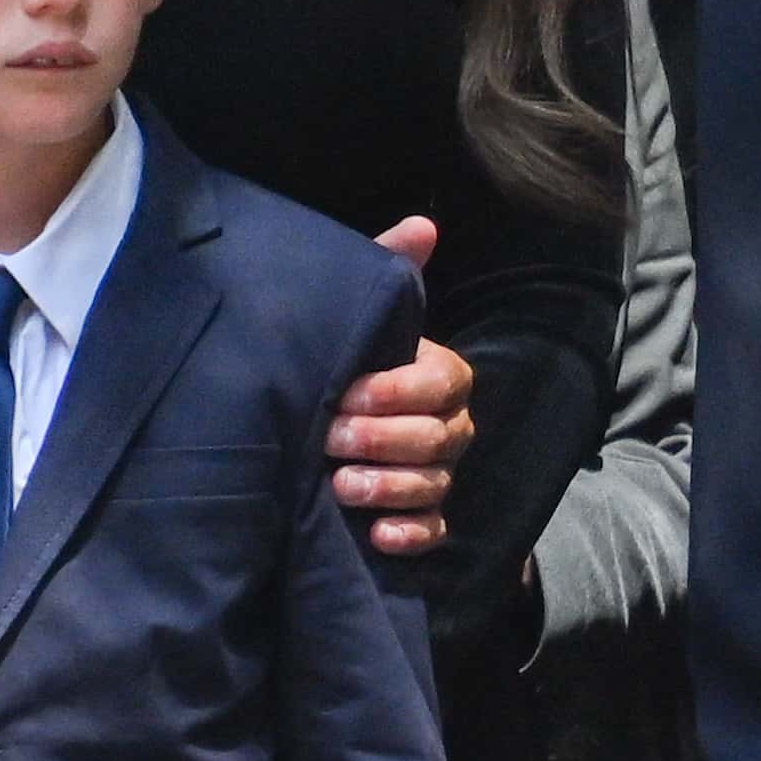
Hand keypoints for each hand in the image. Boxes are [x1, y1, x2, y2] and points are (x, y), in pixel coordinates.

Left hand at [334, 220, 469, 558]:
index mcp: (440, 376)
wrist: (312, 416)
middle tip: (329, 438)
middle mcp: (448, 427)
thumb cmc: (346, 358)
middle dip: (382, 440)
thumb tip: (422, 224)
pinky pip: (433, 532)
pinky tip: (376, 536)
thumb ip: (390, 268)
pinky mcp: (422, 518)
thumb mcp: (363, 314)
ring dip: (388, 488)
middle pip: (437, 439)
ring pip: (434, 485)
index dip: (395, 391)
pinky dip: (409, 536)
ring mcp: (438, 474)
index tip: (345, 392)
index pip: (441, 384)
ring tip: (339, 486)